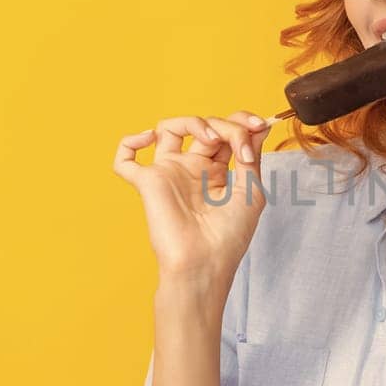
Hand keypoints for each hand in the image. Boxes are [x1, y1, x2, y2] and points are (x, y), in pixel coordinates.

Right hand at [112, 110, 273, 288]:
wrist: (205, 263)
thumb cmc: (229, 236)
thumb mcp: (251, 190)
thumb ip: (251, 155)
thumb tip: (258, 125)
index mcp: (216, 172)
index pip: (225, 132)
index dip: (242, 122)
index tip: (261, 125)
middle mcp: (192, 169)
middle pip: (204, 126)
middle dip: (227, 126)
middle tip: (241, 144)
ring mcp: (169, 173)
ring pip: (168, 128)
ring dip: (192, 122)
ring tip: (210, 139)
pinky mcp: (147, 182)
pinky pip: (125, 158)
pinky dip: (130, 141)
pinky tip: (149, 139)